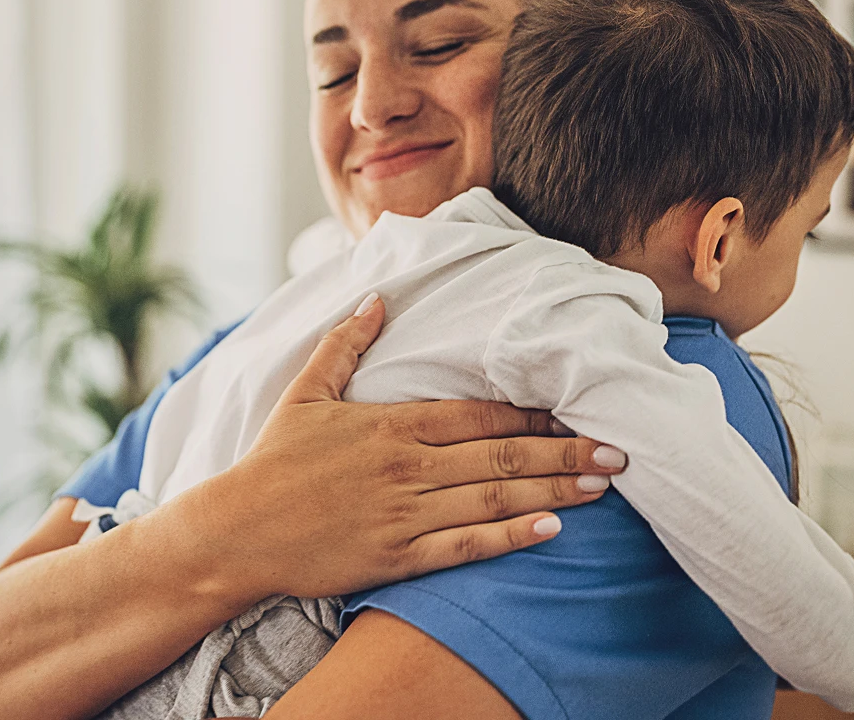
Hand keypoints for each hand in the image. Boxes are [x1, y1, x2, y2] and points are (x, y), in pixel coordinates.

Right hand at [207, 293, 626, 599]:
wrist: (236, 531)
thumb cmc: (272, 460)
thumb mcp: (305, 391)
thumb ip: (345, 343)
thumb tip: (379, 297)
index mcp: (392, 424)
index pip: (479, 412)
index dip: (532, 410)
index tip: (574, 407)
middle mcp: (408, 466)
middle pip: (502, 452)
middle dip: (564, 451)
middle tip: (617, 449)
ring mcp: (406, 513)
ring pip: (494, 497)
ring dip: (553, 490)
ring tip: (601, 485)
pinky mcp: (397, 555)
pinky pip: (465, 546)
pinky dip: (509, 537)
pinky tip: (550, 529)